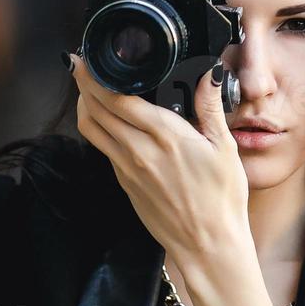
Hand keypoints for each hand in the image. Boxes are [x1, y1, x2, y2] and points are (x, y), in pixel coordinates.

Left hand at [67, 49, 251, 258]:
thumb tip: (208, 75)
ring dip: (84, 105)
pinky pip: (103, 148)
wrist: (207, 245)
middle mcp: (140, 151)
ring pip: (92, 129)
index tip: (84, 60)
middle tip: (79, 66)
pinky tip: (106, 120)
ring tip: (86, 88)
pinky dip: (97, 128)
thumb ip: (210, 108)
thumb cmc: (221, 200)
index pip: (117, 99)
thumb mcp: (225, 149)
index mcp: (166, 136)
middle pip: (96, 110)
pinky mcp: (125, 183)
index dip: (94, 77)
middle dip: (83, 84)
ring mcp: (127, 168)